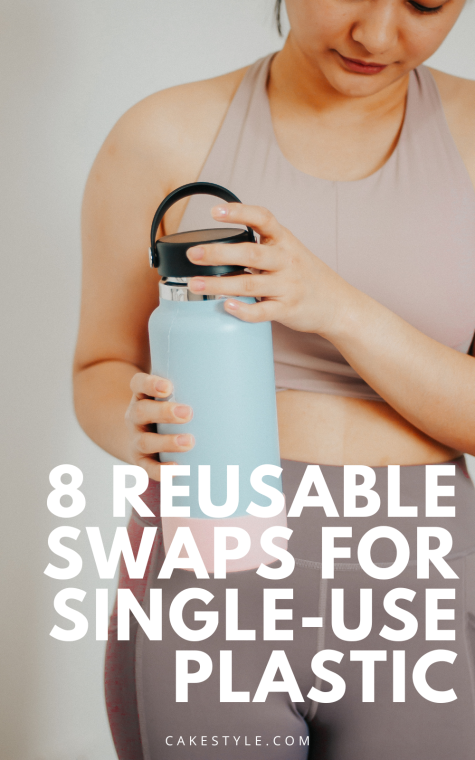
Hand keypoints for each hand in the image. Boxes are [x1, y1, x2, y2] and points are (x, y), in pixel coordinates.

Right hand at [125, 372, 194, 480]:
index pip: (138, 384)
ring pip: (146, 441)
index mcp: (142, 395)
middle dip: (165, 412)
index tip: (168, 387)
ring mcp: (137, 439)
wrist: (141, 436)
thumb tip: (233, 370)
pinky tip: (178, 469)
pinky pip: (148, 467)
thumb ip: (192, 385)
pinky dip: (161, 470)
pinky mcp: (141, 461)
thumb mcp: (173, 394)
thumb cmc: (168, 409)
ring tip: (189, 442)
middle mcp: (135, 416)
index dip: (150, 384)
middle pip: (142, 411)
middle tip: (188, 413)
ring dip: (167, 442)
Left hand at [186, 203, 353, 337]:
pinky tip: (226, 306)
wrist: (337, 303)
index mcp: (284, 241)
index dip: (239, 212)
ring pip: (249, 284)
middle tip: (193, 254)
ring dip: (219, 284)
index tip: (214, 211)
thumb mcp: (289, 251)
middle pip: (249, 253)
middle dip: (218, 253)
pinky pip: (262, 311)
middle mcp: (286, 260)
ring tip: (196, 283)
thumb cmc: (306, 276)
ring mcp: (287, 286)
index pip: (262, 218)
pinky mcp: (288, 309)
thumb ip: (260, 247)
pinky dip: (243, 310)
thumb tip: (220, 246)